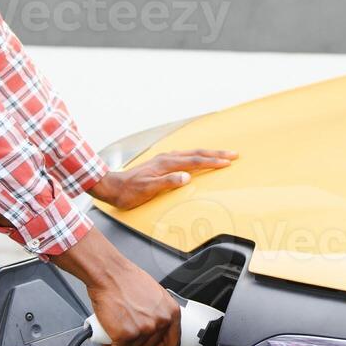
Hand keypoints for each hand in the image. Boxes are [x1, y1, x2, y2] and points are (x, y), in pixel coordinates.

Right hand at [51, 227, 180, 345]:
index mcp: (171, 312)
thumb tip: (159, 325)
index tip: (151, 342)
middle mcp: (160, 323)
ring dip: (122, 343)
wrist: (110, 274)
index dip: (159, 345)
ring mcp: (143, 330)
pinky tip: (108, 335)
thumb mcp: (156, 295)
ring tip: (118, 327)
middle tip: (128, 328)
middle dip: (137, 342)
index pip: (172, 343)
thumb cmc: (128, 280)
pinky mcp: (124, 335)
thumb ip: (161, 312)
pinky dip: (109, 345)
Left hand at [87, 149, 237, 209]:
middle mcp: (166, 158)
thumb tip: (187, 177)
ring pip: (191, 153)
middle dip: (216, 154)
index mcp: (166, 164)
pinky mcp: (160, 163)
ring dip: (207, 154)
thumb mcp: (148, 189)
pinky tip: (196, 157)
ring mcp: (163, 159)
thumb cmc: (129, 192)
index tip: (228, 162)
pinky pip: (184, 156)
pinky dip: (196, 156)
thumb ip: (168, 182)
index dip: (213, 162)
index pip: (195, 161)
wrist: (112, 187)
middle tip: (233, 154)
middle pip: (196, 153)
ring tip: (221, 155)